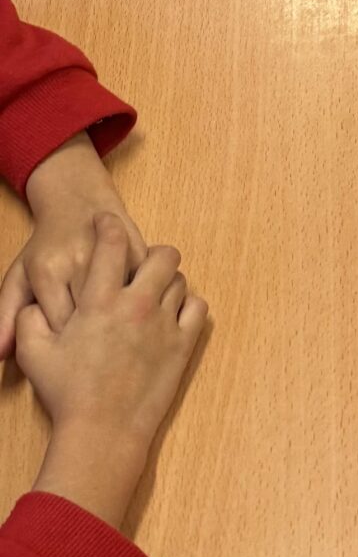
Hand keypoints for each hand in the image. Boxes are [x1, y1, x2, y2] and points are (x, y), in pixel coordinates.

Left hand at [0, 134, 144, 361]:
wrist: (77, 199)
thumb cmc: (48, 247)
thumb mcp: (20, 278)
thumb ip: (8, 317)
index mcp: (47, 272)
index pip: (58, 325)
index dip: (67, 348)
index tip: (72, 357)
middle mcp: (78, 262)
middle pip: (92, 318)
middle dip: (96, 340)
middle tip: (99, 353)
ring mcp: (112, 255)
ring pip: (122, 305)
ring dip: (121, 325)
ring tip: (118, 337)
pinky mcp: (138, 251)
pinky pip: (144, 288)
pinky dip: (140, 305)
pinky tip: (135, 315)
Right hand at [19, 223, 205, 531]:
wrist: (103, 431)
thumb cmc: (67, 394)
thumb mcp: (35, 354)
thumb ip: (28, 321)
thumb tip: (33, 307)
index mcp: (99, 301)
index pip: (111, 244)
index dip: (108, 226)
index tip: (107, 224)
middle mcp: (137, 305)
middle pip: (162, 255)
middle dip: (153, 253)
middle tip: (142, 264)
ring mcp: (164, 324)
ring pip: (180, 281)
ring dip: (168, 282)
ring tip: (153, 293)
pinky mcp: (183, 345)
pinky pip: (198, 307)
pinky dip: (188, 305)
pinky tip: (172, 314)